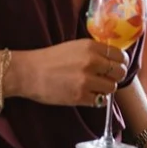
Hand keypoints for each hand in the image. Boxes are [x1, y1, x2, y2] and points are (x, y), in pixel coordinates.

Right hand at [12, 40, 129, 106]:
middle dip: (115, 76)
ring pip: (112, 87)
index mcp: (90, 47)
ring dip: (105, 88)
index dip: (119, 62)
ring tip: (94, 86)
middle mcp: (91, 62)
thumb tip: (113, 58)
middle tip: (107, 77)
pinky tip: (87, 94)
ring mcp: (86, 81)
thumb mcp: (74, 46)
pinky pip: (100, 101)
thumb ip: (94, 51)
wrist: (27, 73)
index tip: (115, 65)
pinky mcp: (80, 97)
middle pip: (119, 72)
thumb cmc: (49, 59)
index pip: (119, 55)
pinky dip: (96, 99)